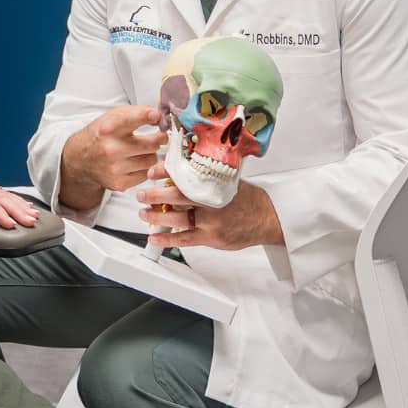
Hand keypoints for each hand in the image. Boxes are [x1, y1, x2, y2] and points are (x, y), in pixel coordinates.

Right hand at [59, 106, 167, 209]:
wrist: (81, 159)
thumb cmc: (101, 135)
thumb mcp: (113, 116)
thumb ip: (137, 112)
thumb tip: (159, 117)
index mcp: (109, 128)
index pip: (133, 119)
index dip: (148, 115)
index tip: (157, 115)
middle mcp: (111, 149)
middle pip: (152, 144)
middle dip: (160, 138)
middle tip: (160, 136)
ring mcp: (115, 168)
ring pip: (152, 160)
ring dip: (152, 154)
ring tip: (143, 150)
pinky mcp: (119, 183)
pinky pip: (146, 174)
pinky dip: (145, 168)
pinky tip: (136, 162)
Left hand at [134, 161, 284, 251]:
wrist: (266, 218)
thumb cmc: (246, 198)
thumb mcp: (228, 179)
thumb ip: (206, 175)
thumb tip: (179, 167)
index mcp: (215, 183)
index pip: (185, 174)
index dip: (166, 171)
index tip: (153, 171)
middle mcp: (212, 201)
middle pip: (177, 196)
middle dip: (155, 195)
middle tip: (142, 194)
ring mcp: (211, 221)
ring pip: (177, 219)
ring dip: (156, 217)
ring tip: (144, 213)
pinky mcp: (211, 238)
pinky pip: (184, 239)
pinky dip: (167, 239)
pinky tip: (154, 238)